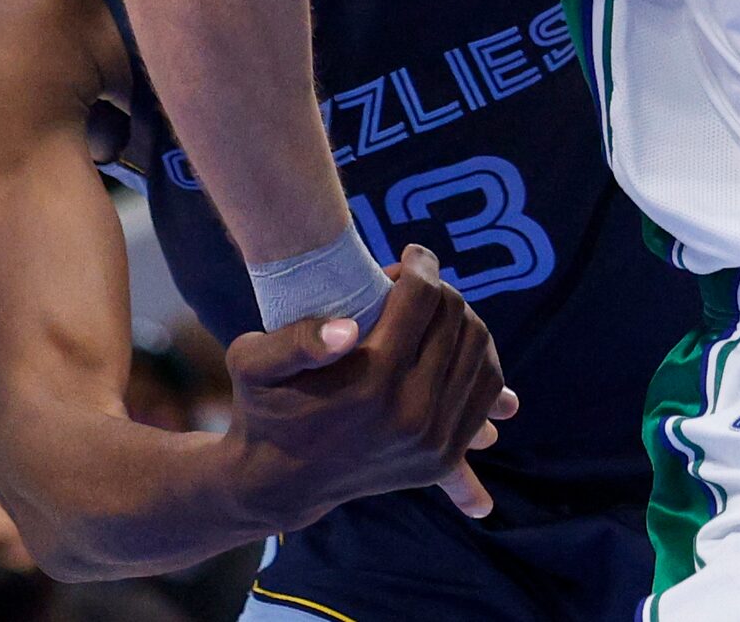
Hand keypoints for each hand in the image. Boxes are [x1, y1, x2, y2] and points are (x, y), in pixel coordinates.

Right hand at [220, 245, 518, 531]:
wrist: (279, 483)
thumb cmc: (264, 409)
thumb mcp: (253, 364)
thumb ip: (293, 340)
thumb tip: (347, 330)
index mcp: (369, 385)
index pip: (422, 298)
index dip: (419, 266)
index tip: (411, 256)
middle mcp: (410, 415)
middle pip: (455, 318)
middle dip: (438, 289)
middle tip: (414, 284)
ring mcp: (433, 439)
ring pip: (478, 348)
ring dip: (460, 318)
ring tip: (432, 311)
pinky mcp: (444, 454)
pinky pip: (486, 387)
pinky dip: (478, 356)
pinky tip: (454, 340)